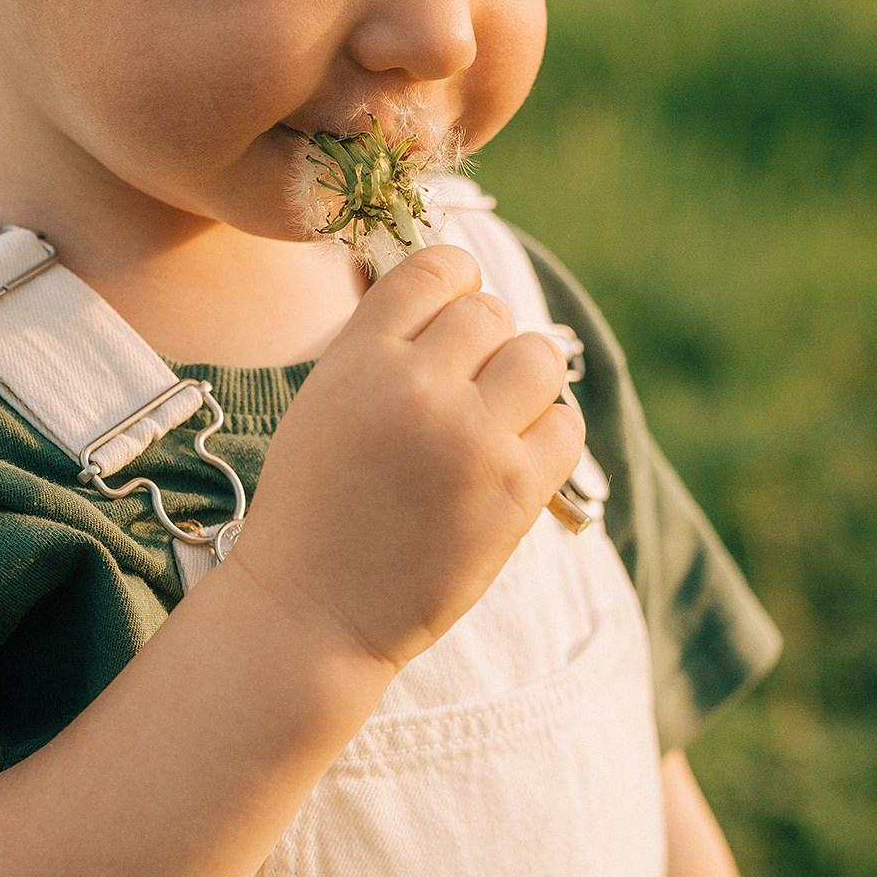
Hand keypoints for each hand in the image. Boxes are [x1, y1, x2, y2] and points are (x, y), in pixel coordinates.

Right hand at [227, 244, 583, 669]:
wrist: (310, 609)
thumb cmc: (314, 508)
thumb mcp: (325, 400)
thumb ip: (383, 348)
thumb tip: (458, 301)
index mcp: (361, 356)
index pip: (437, 267)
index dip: (455, 284)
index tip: (452, 318)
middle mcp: (417, 385)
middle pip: (492, 312)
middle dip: (486, 344)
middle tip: (467, 390)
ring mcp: (471, 437)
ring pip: (539, 357)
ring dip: (525, 381)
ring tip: (497, 419)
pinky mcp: (514, 490)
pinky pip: (566, 424)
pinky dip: (548, 436)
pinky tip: (516, 460)